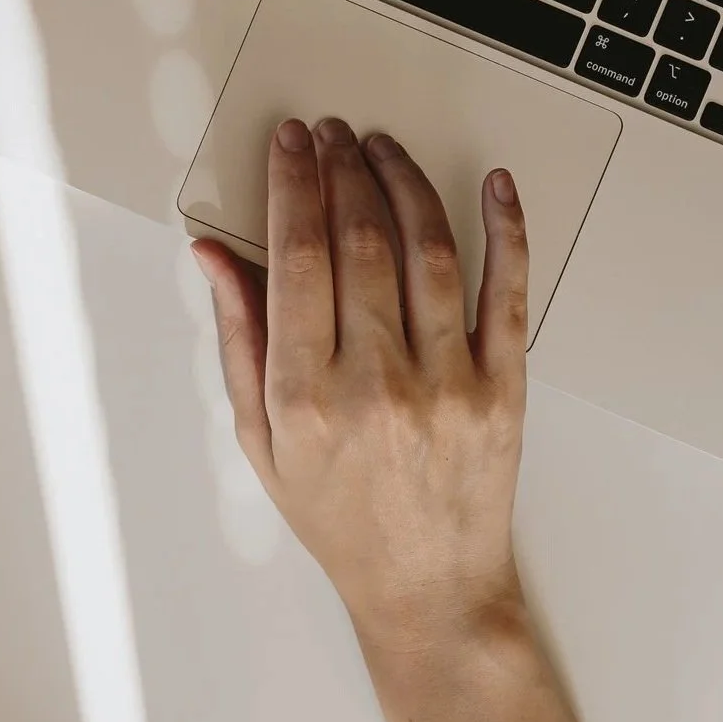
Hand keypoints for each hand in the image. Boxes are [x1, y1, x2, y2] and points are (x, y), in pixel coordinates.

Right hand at [193, 119, 529, 654]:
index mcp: (307, 394)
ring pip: (429, 251)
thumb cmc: (338, 517)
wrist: (430, 588)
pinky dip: (506, 231)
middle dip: (342, 170)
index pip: (297, 256)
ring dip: (403, 183)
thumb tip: (213, 255)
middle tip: (331, 134)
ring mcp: (448, 383)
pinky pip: (509, 293)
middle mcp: (378, 383)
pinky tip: (494, 187)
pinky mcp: (504, 389)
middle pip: (362, 240)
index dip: (294, 185)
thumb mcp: (259, 438)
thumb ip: (238, 337)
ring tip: (382, 148)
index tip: (290, 143)